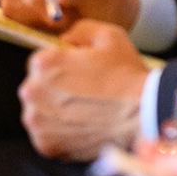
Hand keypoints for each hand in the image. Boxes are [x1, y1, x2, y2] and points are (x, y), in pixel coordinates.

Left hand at [17, 21, 146, 159]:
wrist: (144, 115)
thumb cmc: (127, 76)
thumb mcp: (108, 36)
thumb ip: (80, 30)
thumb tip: (65, 39)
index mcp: (43, 64)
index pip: (40, 62)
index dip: (61, 66)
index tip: (78, 74)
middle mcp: (32, 92)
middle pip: (36, 87)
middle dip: (54, 89)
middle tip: (83, 94)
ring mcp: (37, 122)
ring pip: (38, 112)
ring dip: (54, 112)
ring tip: (82, 112)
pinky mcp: (46, 145)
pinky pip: (46, 136)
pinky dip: (59, 133)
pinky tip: (80, 127)